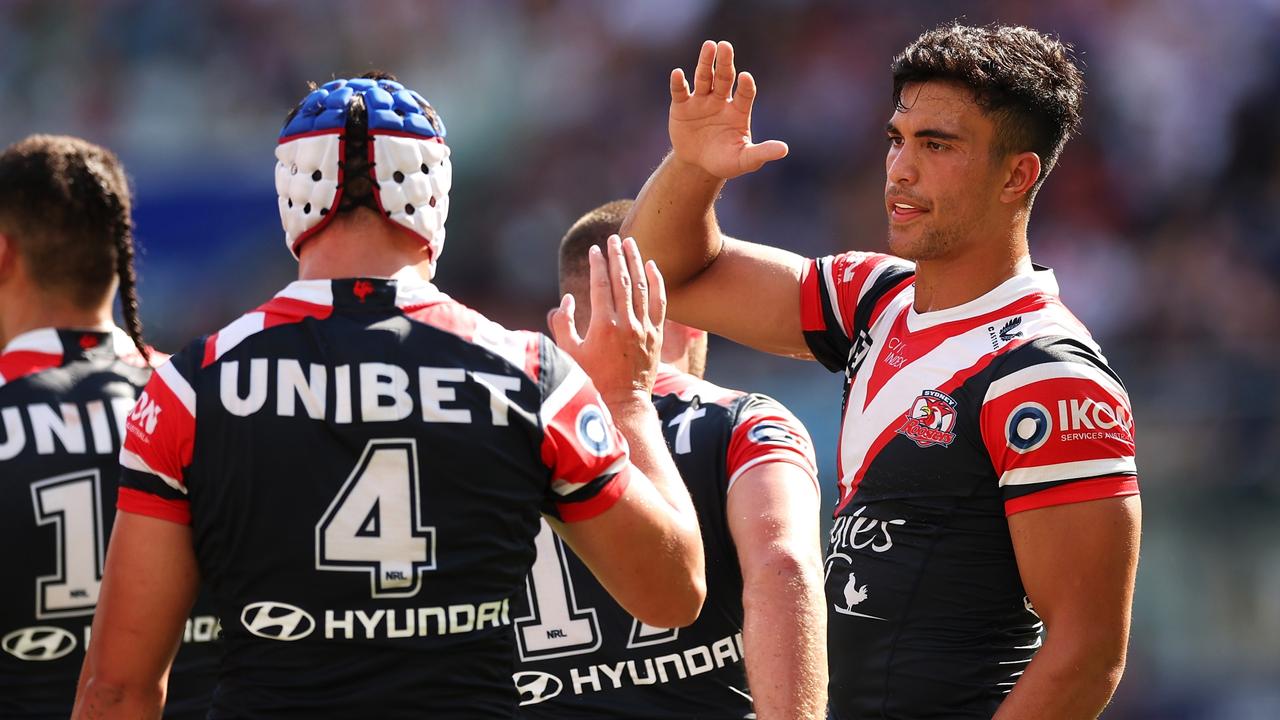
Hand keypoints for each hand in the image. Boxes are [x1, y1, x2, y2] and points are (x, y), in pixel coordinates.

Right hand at [549, 236, 665, 404]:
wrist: (622, 402)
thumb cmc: (590, 379)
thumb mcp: (568, 353)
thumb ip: (563, 323)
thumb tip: (566, 299)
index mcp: (602, 326)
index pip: (600, 285)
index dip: (597, 264)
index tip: (594, 250)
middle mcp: (625, 323)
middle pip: (622, 280)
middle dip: (616, 256)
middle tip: (612, 239)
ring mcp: (643, 328)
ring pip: (641, 287)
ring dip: (636, 262)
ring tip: (631, 244)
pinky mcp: (656, 335)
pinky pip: (659, 303)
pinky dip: (657, 283)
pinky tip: (652, 266)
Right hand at [669, 40, 789, 179]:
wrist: (698, 166)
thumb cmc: (725, 161)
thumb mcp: (744, 160)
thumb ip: (762, 153)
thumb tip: (784, 150)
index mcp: (739, 110)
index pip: (745, 93)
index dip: (746, 86)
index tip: (746, 78)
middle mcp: (721, 100)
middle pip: (725, 77)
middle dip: (725, 63)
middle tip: (725, 46)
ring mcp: (701, 101)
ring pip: (704, 78)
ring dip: (706, 63)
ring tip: (709, 46)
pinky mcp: (682, 106)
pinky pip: (680, 91)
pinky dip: (678, 83)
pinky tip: (678, 73)